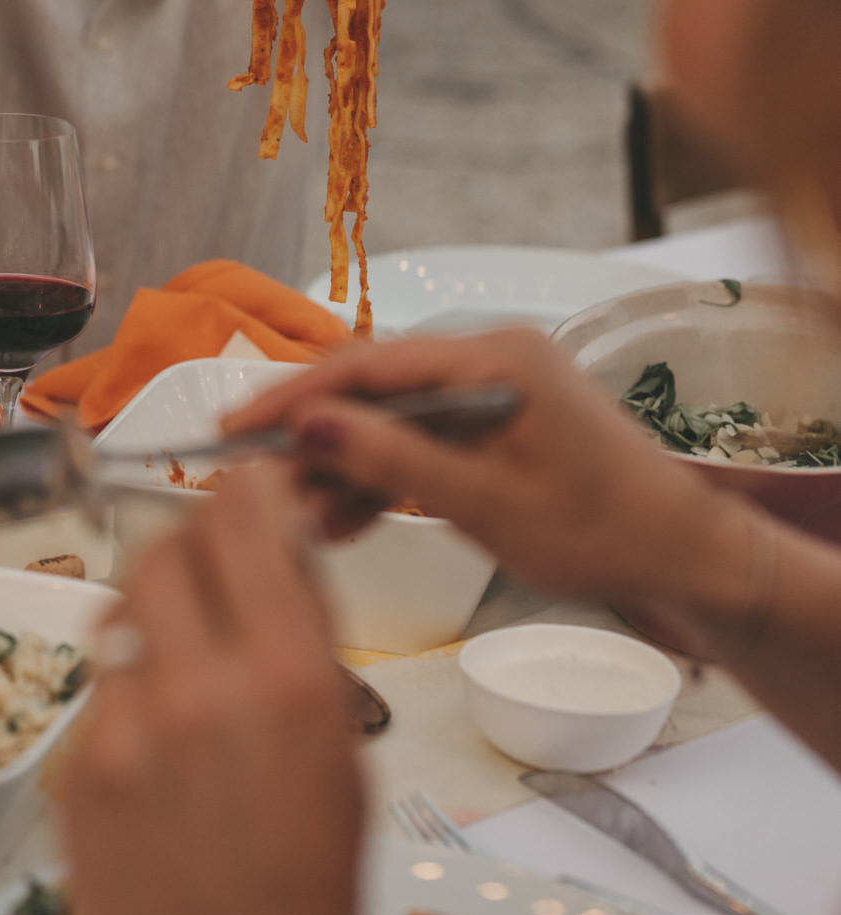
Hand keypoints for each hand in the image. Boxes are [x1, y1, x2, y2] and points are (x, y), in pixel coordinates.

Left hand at [60, 465, 362, 914]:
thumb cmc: (310, 895)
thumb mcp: (341, 753)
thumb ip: (303, 643)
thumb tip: (276, 551)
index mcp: (286, 679)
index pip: (240, 516)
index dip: (244, 496)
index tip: (250, 499)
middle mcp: (197, 688)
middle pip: (167, 546)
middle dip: (195, 548)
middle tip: (218, 580)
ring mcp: (122, 729)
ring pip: (118, 606)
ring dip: (153, 610)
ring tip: (183, 660)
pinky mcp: (73, 769)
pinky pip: (95, 686)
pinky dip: (125, 689)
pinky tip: (155, 742)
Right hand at [225, 330, 755, 625]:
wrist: (683, 556)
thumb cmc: (601, 530)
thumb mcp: (483, 503)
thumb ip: (391, 460)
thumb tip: (306, 423)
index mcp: (494, 357)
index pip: (367, 365)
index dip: (293, 398)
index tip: (231, 429)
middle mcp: (491, 358)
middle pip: (373, 390)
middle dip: (311, 440)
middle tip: (251, 482)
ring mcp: (494, 392)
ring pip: (392, 422)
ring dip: (343, 470)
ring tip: (297, 519)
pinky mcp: (497, 427)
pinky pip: (422, 444)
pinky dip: (383, 481)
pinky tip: (341, 520)